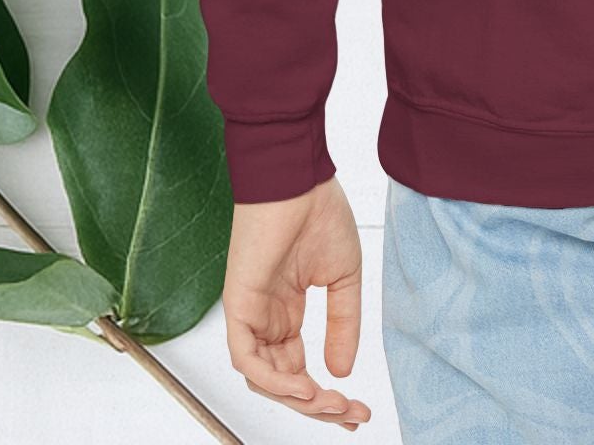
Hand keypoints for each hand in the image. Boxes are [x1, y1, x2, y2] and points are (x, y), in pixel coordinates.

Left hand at [220, 172, 373, 426]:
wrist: (299, 178)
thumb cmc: (319, 213)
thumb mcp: (344, 277)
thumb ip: (342, 325)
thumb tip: (341, 370)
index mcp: (287, 311)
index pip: (299, 368)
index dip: (324, 394)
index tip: (354, 409)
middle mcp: (267, 318)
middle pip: (283, 381)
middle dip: (316, 406)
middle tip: (348, 415)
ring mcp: (251, 314)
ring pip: (264, 378)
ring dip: (297, 397)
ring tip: (329, 403)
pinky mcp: (239, 305)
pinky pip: (247, 358)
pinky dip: (273, 379)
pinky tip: (304, 384)